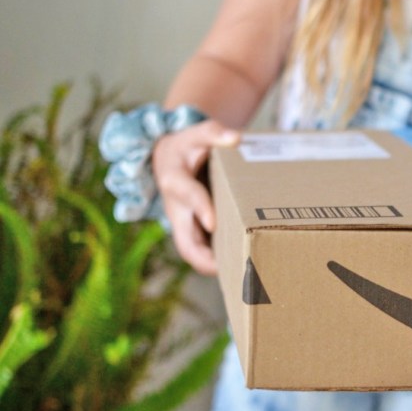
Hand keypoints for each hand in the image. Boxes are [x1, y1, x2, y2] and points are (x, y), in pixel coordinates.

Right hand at [152, 121, 239, 275]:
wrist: (169, 158)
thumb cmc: (187, 144)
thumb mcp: (196, 133)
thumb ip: (214, 132)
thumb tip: (236, 137)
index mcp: (174, 180)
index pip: (188, 196)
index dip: (200, 209)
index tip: (214, 221)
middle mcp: (175, 208)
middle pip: (185, 240)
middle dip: (205, 257)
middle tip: (232, 268)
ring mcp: (183, 223)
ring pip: (192, 252)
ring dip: (213, 266)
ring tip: (242, 278)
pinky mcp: (192, 230)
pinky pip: (201, 251)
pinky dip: (217, 262)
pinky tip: (241, 269)